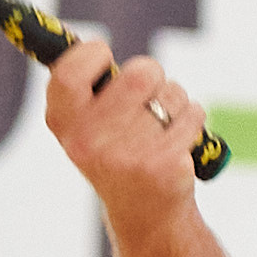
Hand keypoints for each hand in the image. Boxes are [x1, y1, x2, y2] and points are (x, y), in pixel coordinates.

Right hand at [44, 42, 203, 235]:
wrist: (144, 213)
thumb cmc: (116, 151)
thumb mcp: (86, 123)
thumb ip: (84, 86)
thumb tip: (90, 43)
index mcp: (63, 123)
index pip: (70, 72)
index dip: (93, 54)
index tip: (105, 56)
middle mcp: (89, 142)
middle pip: (141, 74)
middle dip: (152, 76)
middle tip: (146, 99)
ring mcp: (127, 156)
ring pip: (171, 93)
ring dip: (175, 101)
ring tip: (162, 126)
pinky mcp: (164, 166)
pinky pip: (192, 113)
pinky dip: (193, 118)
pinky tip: (180, 139)